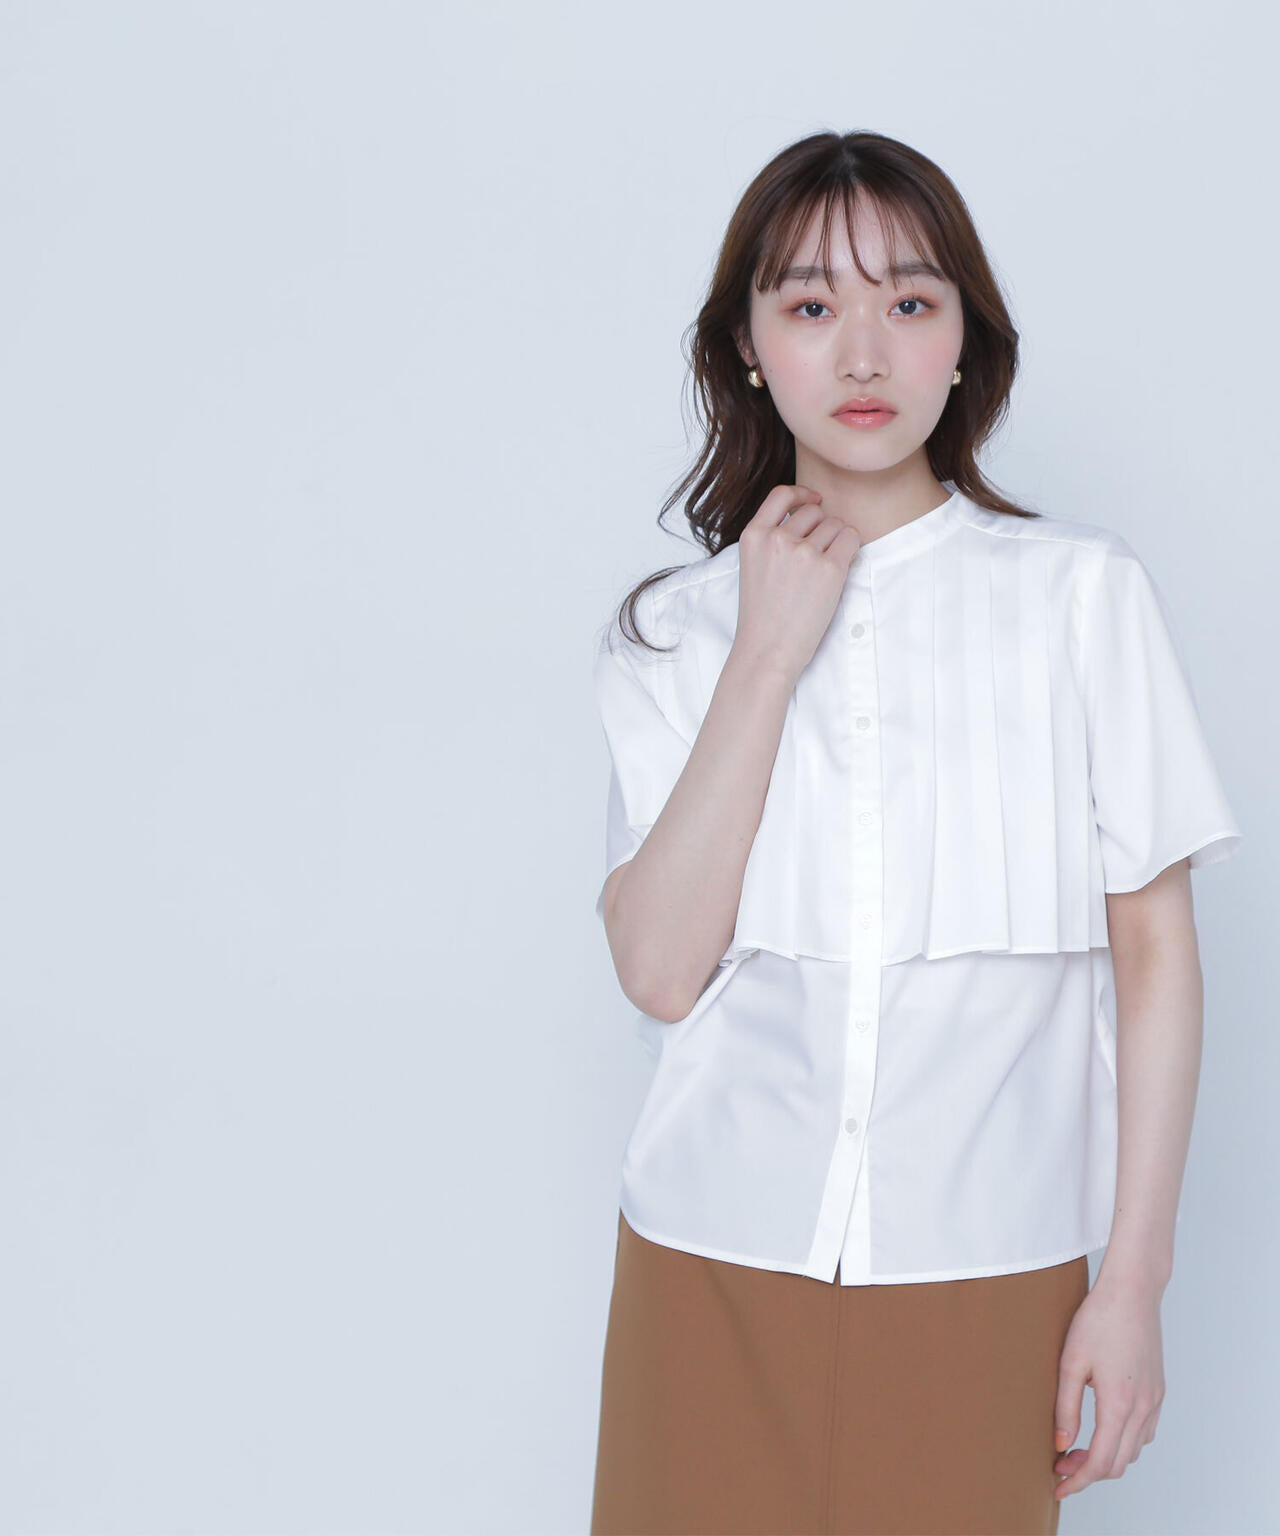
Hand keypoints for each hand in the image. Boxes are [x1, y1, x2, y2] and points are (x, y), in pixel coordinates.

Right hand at [731, 485, 862, 684]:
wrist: (768, 650)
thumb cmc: (762, 615)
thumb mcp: (753, 566)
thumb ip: (772, 539)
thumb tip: (810, 513)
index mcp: (753, 536)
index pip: (781, 495)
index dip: (802, 495)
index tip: (814, 501)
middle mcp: (777, 538)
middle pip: (815, 512)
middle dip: (821, 529)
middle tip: (816, 560)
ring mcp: (804, 552)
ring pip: (835, 525)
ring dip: (836, 542)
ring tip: (822, 573)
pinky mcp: (829, 568)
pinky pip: (851, 539)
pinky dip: (850, 550)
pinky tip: (838, 571)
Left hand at [1052, 1275, 1166, 1501]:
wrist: (1132, 1292)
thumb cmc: (1098, 1320)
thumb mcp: (1071, 1362)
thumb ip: (1065, 1407)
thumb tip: (1060, 1443)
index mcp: (1120, 1404)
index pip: (1100, 1462)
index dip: (1078, 1480)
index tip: (1058, 1487)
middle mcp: (1143, 1408)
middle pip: (1119, 1463)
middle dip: (1088, 1472)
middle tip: (1060, 1465)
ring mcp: (1155, 1400)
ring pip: (1133, 1450)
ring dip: (1107, 1457)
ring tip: (1076, 1447)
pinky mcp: (1158, 1390)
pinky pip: (1144, 1431)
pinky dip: (1123, 1441)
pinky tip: (1103, 1429)